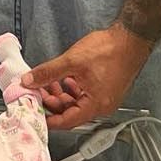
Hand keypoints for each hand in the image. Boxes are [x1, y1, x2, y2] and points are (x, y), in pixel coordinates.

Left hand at [21, 26, 151, 130]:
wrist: (130, 39)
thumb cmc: (110, 50)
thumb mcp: (72, 61)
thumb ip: (48, 72)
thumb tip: (30, 80)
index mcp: (96, 105)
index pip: (68, 121)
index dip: (48, 119)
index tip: (34, 113)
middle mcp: (102, 105)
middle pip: (70, 112)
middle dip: (51, 102)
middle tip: (35, 91)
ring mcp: (103, 97)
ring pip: (75, 102)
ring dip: (59, 94)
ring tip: (45, 82)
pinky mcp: (103, 88)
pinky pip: (83, 94)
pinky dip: (70, 88)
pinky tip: (60, 79)